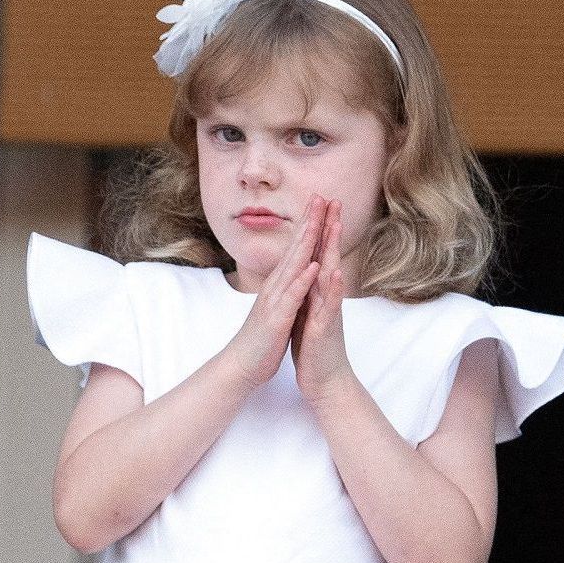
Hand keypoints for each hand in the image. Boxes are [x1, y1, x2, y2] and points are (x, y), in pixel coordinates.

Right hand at [222, 196, 323, 387]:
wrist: (242, 365)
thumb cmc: (262, 338)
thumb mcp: (277, 307)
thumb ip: (286, 288)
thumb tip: (295, 273)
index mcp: (279, 284)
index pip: (296, 248)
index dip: (308, 225)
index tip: (320, 203)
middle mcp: (276, 286)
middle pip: (295, 248)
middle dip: (309, 222)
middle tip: (321, 197)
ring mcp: (275, 301)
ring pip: (293, 266)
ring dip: (306, 243)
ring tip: (318, 221)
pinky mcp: (277, 319)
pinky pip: (292, 297)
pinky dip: (303, 281)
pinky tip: (313, 266)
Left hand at [290, 203, 357, 402]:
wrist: (325, 382)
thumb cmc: (315, 348)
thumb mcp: (309, 313)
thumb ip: (310, 291)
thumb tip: (307, 271)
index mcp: (317, 293)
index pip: (318, 255)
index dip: (319, 230)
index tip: (319, 204)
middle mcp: (326, 297)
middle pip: (328, 256)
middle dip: (330, 228)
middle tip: (334, 200)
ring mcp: (328, 311)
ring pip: (331, 275)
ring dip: (333, 250)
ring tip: (336, 225)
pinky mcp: (326, 328)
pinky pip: (330, 306)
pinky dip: (333, 289)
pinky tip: (335, 272)